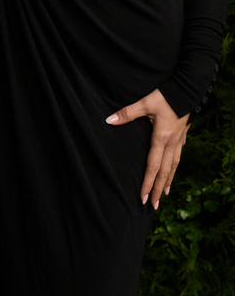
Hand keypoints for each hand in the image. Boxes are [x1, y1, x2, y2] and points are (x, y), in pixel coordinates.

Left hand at [106, 89, 189, 208]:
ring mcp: (179, 140)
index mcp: (161, 138)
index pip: (153, 166)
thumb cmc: (166, 96)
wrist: (187, 90)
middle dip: (157, 189)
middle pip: (164, 171)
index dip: (147, 183)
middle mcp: (171, 143)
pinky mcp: (182, 134)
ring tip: (164, 193)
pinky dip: (174, 165)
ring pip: (174, 165)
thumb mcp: (145, 103)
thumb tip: (109, 120)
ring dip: (168, 180)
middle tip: (153, 205)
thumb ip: (127, 113)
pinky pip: (178, 155)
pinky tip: (173, 167)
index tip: (142, 197)